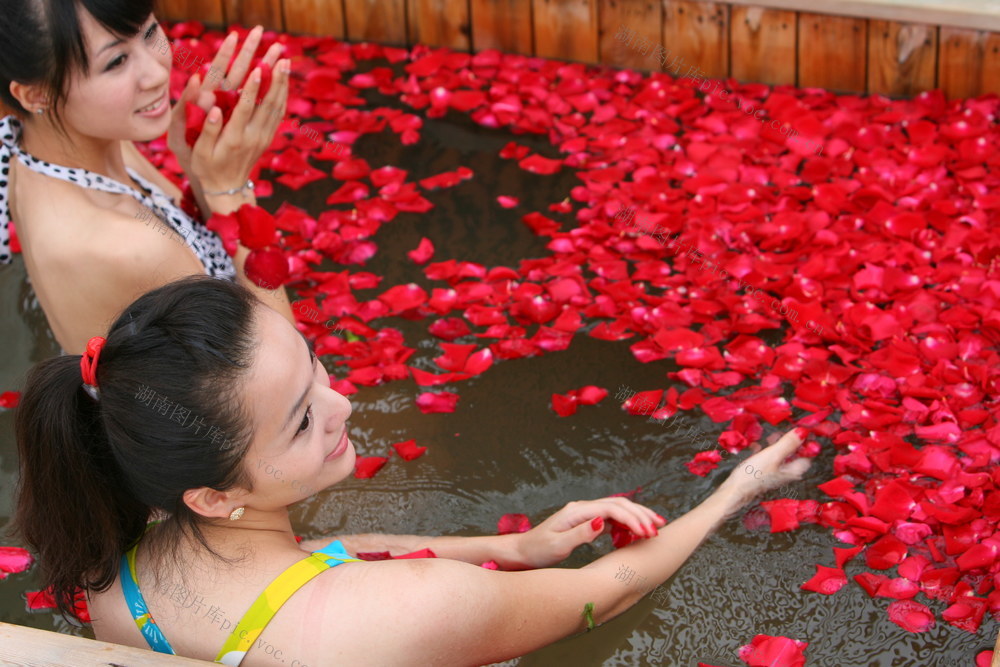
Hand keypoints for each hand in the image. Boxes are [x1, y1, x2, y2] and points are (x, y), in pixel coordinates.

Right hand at [166, 26, 288, 190]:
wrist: (228, 188)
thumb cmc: (207, 168)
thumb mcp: (200, 152)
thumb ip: (208, 131)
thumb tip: (214, 109)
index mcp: (235, 137)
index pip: (246, 108)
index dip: (253, 88)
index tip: (259, 69)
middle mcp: (253, 136)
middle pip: (268, 104)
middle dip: (276, 80)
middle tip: (282, 58)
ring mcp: (263, 138)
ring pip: (277, 107)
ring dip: (283, 84)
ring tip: (286, 62)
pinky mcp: (267, 138)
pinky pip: (278, 114)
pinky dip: (283, 96)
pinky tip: (284, 82)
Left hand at [514, 497, 666, 568]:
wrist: (523, 551)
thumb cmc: (538, 550)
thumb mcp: (558, 545)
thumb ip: (581, 533)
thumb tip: (602, 522)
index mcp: (577, 511)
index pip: (611, 509)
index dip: (631, 519)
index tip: (647, 533)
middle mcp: (583, 508)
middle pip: (618, 505)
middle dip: (640, 514)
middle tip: (659, 528)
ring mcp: (585, 514)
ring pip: (617, 510)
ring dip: (636, 516)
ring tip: (655, 527)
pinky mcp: (586, 522)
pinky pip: (611, 519)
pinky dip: (626, 523)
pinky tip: (637, 532)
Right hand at [713, 426, 811, 516]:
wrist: (734, 490)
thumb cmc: (754, 474)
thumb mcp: (772, 455)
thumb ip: (788, 443)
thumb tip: (803, 431)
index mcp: (794, 470)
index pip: (808, 453)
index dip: (805, 441)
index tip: (797, 429)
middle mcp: (788, 472)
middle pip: (795, 453)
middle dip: (789, 440)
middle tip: (781, 431)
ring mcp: (776, 473)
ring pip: (782, 454)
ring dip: (776, 444)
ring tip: (768, 437)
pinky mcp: (766, 472)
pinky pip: (770, 458)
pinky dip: (766, 451)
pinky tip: (757, 447)